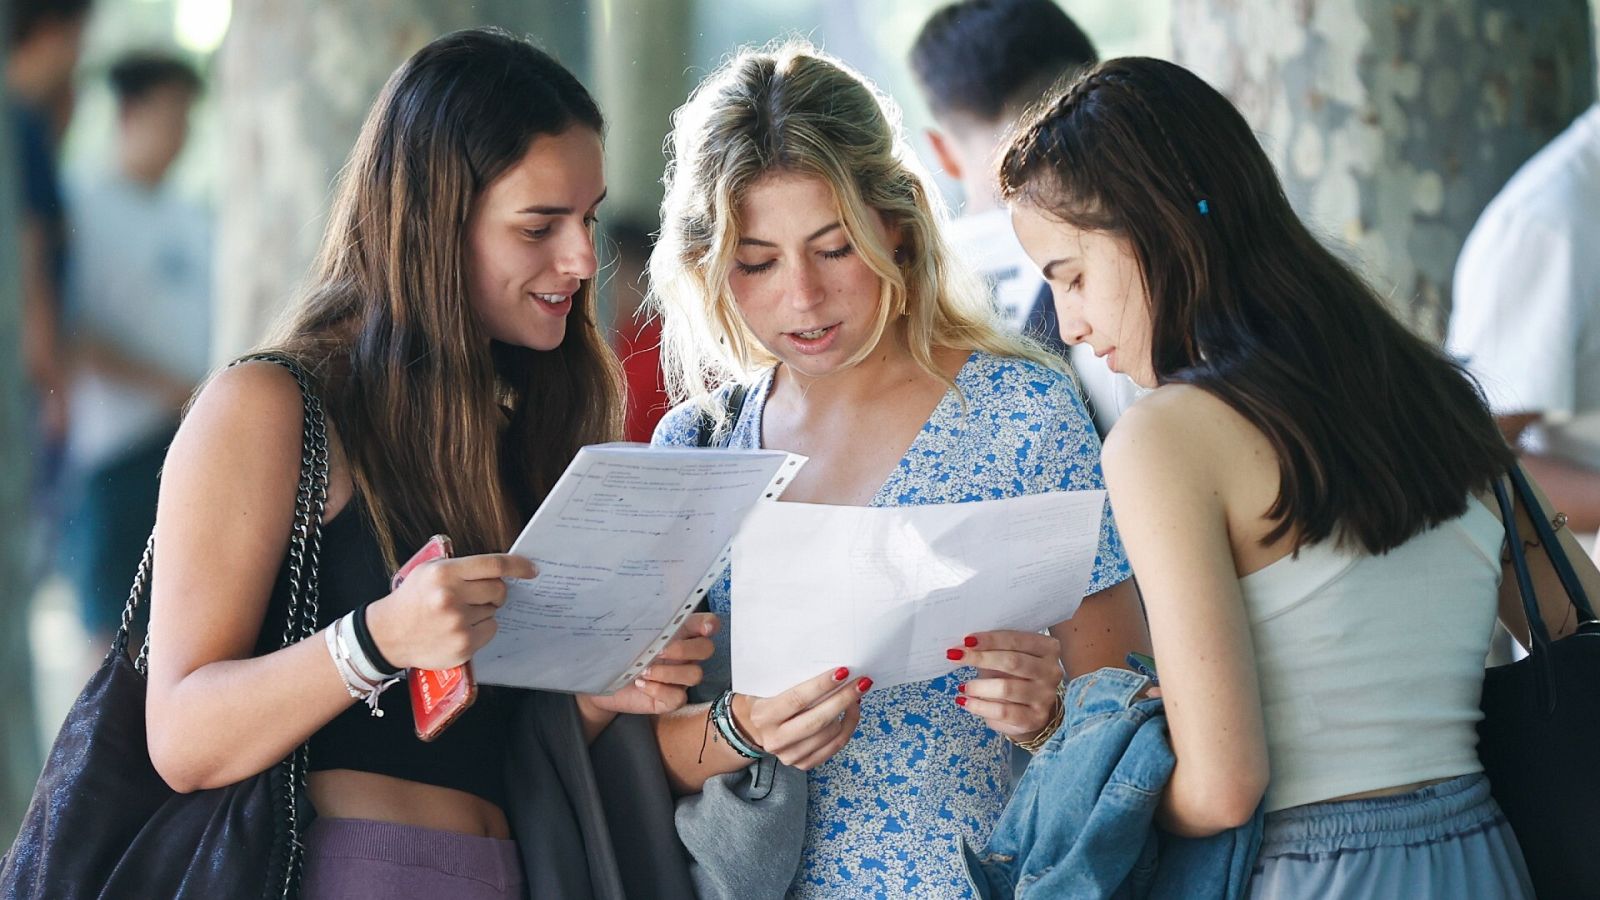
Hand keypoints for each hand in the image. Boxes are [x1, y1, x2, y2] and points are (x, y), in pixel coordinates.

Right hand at [365, 552, 534, 669]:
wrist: (388, 634)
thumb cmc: (413, 599)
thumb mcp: (429, 571)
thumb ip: (462, 568)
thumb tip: (502, 570)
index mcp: (444, 573)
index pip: (493, 565)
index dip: (518, 566)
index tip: (532, 569)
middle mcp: (451, 597)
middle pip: (498, 589)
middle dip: (494, 592)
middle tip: (476, 596)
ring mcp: (458, 623)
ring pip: (494, 611)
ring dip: (484, 611)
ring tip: (458, 614)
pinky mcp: (463, 645)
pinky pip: (490, 630)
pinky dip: (481, 629)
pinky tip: (460, 629)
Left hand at [582, 612, 718, 715]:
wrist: (601, 680)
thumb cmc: (617, 651)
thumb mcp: (628, 631)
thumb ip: (644, 620)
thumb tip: (645, 601)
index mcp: (678, 633)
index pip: (707, 624)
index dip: (710, 624)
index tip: (703, 628)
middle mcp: (684, 655)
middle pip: (706, 649)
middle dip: (685, 649)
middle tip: (659, 652)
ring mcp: (679, 678)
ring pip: (695, 675)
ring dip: (668, 673)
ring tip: (643, 671)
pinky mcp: (670, 700)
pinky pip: (678, 697)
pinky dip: (659, 691)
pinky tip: (641, 685)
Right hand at [731, 667, 870, 769]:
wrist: (751, 728)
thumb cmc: (765, 699)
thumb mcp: (768, 686)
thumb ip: (791, 680)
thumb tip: (832, 669)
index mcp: (764, 715)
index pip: (797, 700)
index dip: (822, 686)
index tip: (843, 671)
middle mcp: (775, 739)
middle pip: (818, 721)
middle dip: (844, 699)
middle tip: (861, 682)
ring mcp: (789, 755)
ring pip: (830, 735)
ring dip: (850, 713)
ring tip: (857, 694)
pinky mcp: (803, 764)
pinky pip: (834, 747)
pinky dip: (847, 727)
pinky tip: (852, 712)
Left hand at [950, 630, 1062, 738]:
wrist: (1031, 709)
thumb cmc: (1015, 675)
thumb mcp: (1008, 657)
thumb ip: (993, 649)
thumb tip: (963, 646)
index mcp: (1048, 649)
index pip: (1017, 640)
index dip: (990, 640)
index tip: (966, 640)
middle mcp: (1051, 672)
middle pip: (1013, 662)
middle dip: (981, 658)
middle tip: (955, 657)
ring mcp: (1045, 697)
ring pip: (1006, 688)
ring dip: (978, 686)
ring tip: (963, 686)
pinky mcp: (1034, 718)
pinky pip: (1003, 712)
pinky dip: (980, 706)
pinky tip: (966, 702)